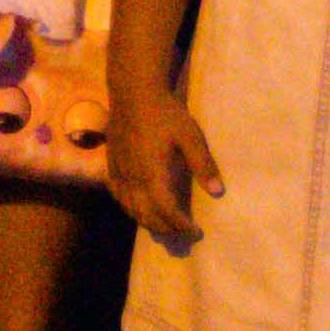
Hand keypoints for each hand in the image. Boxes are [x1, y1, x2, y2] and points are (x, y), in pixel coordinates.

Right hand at [108, 85, 222, 246]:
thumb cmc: (166, 115)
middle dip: (166, 229)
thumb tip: (218, 192)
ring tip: (167, 228)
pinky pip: (118, 197)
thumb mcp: (191, 137)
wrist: (134, 95)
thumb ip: (204, 165)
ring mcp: (118, 174)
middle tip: (185, 235)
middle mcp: (132, 179)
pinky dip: (131, 209)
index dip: (181, 226)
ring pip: (130, 209)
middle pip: (146, 216)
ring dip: (148, 222)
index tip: (196, 233)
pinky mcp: (111, 167)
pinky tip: (140, 210)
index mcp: (152, 174)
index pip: (166, 211)